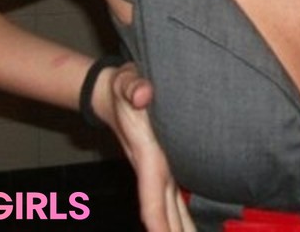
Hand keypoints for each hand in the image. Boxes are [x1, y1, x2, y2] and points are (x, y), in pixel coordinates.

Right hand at [94, 63, 195, 231]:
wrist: (110, 93)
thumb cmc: (122, 88)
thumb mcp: (126, 82)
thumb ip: (132, 86)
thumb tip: (142, 93)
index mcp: (148, 159)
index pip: (153, 200)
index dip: (160, 223)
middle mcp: (153, 173)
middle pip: (165, 216)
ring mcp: (158, 174)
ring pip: (171, 212)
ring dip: (180, 231)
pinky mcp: (163, 171)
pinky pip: (174, 203)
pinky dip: (181, 221)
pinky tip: (189, 231)